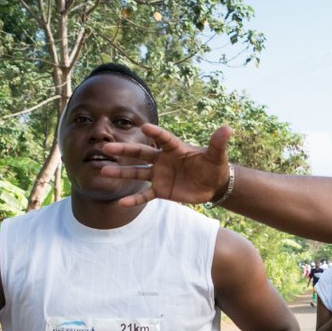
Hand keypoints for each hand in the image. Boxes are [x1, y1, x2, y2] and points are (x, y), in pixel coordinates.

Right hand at [98, 123, 233, 207]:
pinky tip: (121, 203)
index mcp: (175, 148)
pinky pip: (145, 195)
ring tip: (103, 170)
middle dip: (124, 150)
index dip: (156, 133)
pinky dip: (134, 200)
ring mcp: (160, 175)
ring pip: (137, 173)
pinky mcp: (161, 191)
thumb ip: (218, 143)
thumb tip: (228, 128)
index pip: (163, 139)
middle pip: (141, 153)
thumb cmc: (213, 166)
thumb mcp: (217, 155)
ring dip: (121, 172)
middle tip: (106, 147)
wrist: (212, 184)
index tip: (144, 127)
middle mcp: (163, 160)